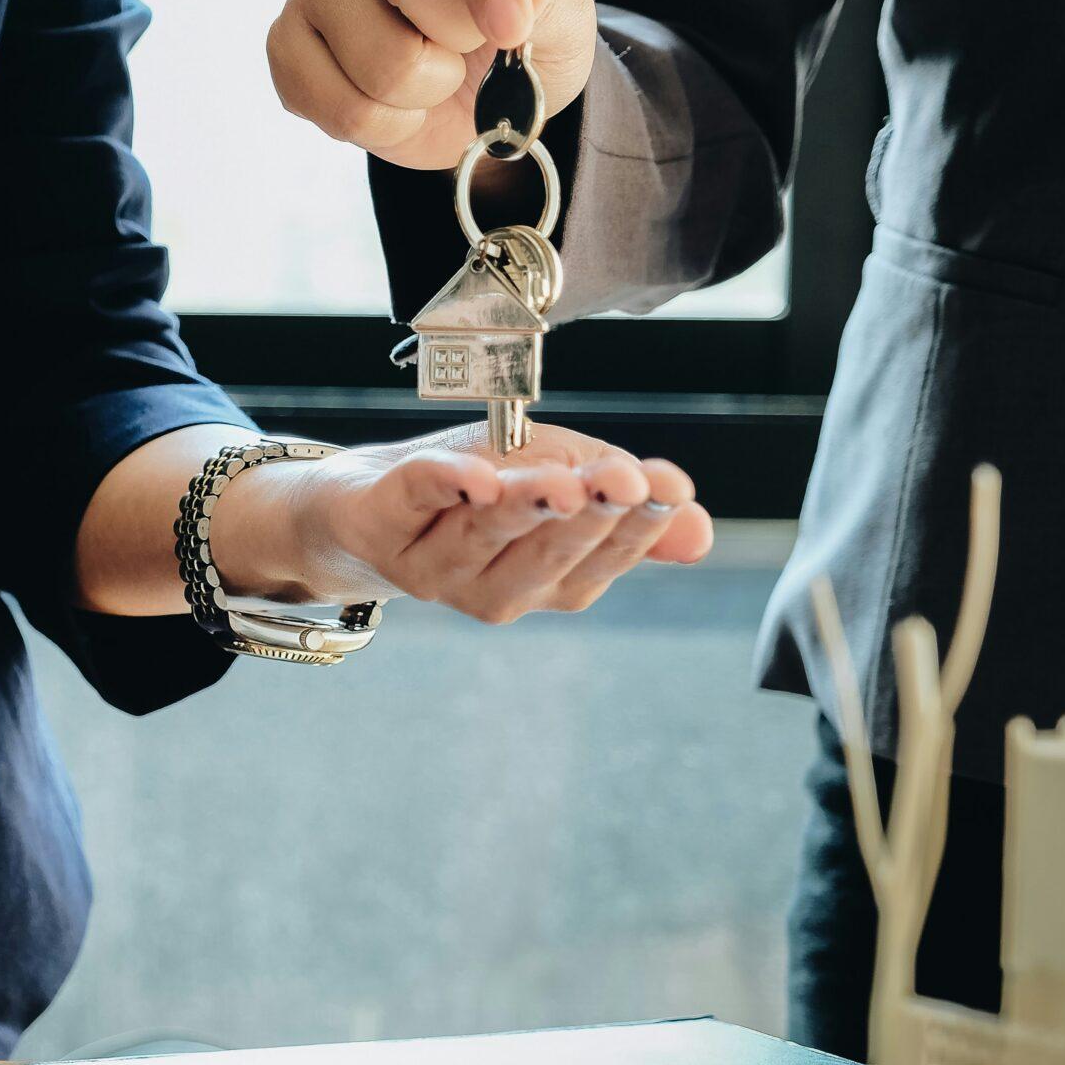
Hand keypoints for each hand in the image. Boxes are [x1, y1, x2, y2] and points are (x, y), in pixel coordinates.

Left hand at [209, 424, 712, 624]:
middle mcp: (492, 588)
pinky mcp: (382, 527)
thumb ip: (623, 507)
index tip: (668, 487)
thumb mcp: (560, 483)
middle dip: (588, 519)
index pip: (600, 561)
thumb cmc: (470, 490)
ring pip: (485, 537)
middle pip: (547, 557)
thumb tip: (701, 532)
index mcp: (545, 579)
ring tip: (563, 482)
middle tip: (624, 482)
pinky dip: (443, 487)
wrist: (363, 498)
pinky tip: (475, 475)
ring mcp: (432, 566)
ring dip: (525, 508)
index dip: (635, 526)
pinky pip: (416, 502)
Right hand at [270, 0, 595, 170]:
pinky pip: (331, 103)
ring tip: (435, 74)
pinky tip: (397, 101)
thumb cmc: (520, 25)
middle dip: (456, 38)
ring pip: (372, 56)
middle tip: (472, 47)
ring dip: (422, 92)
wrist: (479, 81)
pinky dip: (381, 125)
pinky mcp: (286, 35)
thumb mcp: (564, 11)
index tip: (511, 30)